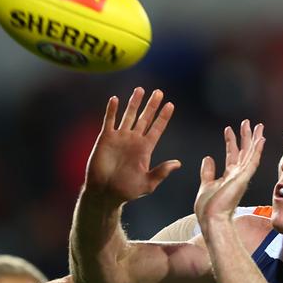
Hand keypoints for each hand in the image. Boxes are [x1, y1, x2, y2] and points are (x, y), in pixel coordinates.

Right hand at [84, 87, 180, 205]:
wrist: (104, 193)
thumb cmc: (126, 191)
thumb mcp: (148, 183)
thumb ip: (161, 172)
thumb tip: (178, 163)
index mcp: (145, 149)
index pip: (157, 128)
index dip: (163, 117)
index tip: (170, 105)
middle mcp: (134, 140)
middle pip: (145, 118)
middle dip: (152, 105)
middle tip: (159, 92)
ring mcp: (120, 138)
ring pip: (129, 116)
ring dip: (134, 103)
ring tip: (140, 90)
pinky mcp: (106, 138)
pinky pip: (110, 121)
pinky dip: (112, 110)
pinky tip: (115, 99)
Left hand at [194, 120, 264, 228]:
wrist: (212, 220)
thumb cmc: (208, 209)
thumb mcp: (205, 185)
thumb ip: (208, 172)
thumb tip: (208, 157)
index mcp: (229, 177)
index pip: (232, 155)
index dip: (231, 142)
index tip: (228, 129)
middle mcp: (238, 176)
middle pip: (244, 152)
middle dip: (245, 136)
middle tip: (247, 122)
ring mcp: (242, 177)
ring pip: (250, 153)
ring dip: (254, 139)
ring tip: (257, 125)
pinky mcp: (243, 178)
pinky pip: (252, 161)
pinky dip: (257, 149)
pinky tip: (261, 139)